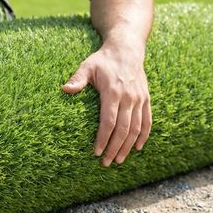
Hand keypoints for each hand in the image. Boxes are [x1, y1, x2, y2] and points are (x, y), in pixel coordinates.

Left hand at [61, 43, 150, 165]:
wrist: (127, 49)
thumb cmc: (103, 60)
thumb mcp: (87, 66)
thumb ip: (77, 79)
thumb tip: (64, 89)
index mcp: (113, 92)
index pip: (109, 122)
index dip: (103, 139)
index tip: (96, 152)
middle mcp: (129, 97)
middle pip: (123, 129)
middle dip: (114, 148)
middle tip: (106, 163)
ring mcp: (140, 99)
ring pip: (136, 128)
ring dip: (128, 146)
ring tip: (119, 160)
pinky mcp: (146, 99)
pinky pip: (148, 121)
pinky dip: (143, 136)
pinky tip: (137, 148)